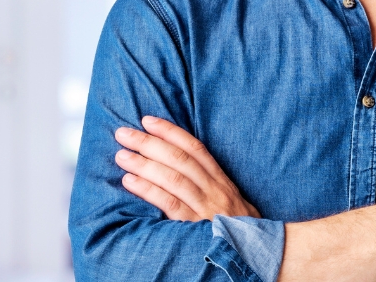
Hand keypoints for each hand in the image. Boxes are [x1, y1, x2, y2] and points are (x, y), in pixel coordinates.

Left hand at [114, 115, 259, 220]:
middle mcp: (214, 190)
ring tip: (122, 155)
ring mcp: (206, 208)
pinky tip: (129, 182)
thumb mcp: (229, 200)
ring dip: (144, 164)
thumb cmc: (236, 227)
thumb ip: (208, 183)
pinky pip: (169, 204)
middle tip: (124, 133)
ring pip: (173, 178)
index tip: (147, 120)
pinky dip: (148, 190)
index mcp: (221, 180)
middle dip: (149, 143)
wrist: (254, 254)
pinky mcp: (195, 226)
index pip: (195, 148)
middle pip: (179, 159)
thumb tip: (175, 165)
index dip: (170, 132)